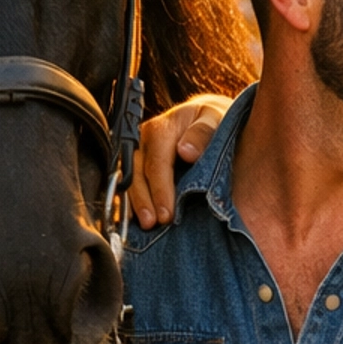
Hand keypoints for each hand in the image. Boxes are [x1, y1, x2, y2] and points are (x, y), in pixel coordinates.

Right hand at [129, 93, 233, 227]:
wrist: (209, 121)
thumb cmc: (214, 122)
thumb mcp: (215, 119)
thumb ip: (203, 133)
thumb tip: (185, 151)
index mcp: (163, 127)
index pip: (156, 159)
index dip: (160, 187)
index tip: (167, 212)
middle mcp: (144, 139)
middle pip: (136, 171)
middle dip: (144, 199)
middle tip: (153, 223)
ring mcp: (139, 153)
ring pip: (128, 179)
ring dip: (135, 204)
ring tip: (145, 224)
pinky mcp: (137, 165)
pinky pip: (127, 185)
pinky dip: (129, 203)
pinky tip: (134, 220)